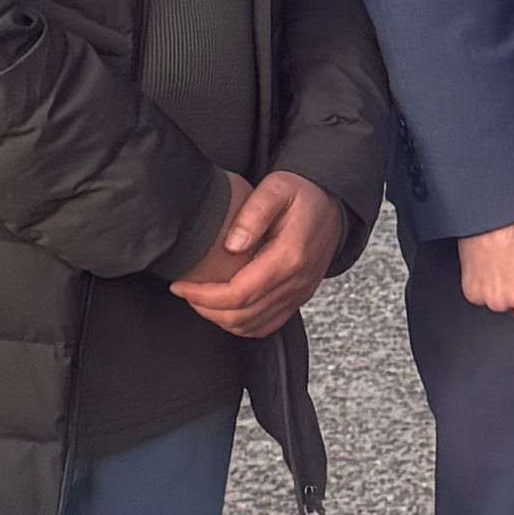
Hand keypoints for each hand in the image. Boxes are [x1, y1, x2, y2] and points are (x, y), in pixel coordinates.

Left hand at [171, 171, 351, 338]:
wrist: (333, 205)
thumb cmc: (303, 194)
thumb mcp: (277, 188)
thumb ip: (254, 213)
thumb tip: (232, 245)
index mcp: (289, 258)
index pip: (239, 293)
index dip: (203, 296)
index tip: (180, 286)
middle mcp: (296, 282)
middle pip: (243, 316)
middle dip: (206, 308)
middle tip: (185, 291)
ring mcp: (299, 294)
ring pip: (252, 326)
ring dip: (220, 318)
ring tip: (200, 298)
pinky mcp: (298, 299)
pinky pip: (266, 325)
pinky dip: (241, 324)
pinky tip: (224, 307)